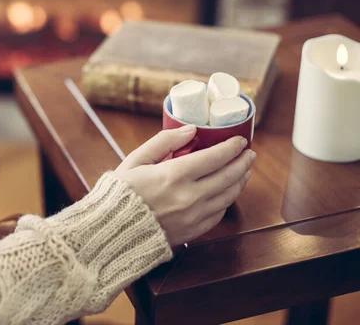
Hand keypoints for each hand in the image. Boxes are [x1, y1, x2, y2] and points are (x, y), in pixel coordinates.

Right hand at [114, 125, 254, 245]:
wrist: (112, 230)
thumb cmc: (121, 193)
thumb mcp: (136, 160)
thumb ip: (164, 142)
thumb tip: (190, 130)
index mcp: (174, 175)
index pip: (215, 157)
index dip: (231, 147)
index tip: (240, 140)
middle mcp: (189, 196)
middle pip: (228, 176)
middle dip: (243, 162)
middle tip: (248, 153)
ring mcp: (193, 216)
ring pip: (228, 196)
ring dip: (240, 181)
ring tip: (243, 171)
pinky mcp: (192, 232)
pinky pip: (218, 214)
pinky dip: (227, 200)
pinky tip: (226, 192)